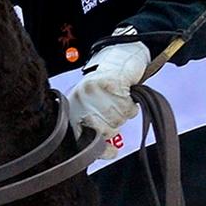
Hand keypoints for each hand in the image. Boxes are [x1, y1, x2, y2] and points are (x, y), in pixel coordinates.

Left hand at [67, 39, 150, 158]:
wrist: (120, 53)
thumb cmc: (108, 83)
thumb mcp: (94, 104)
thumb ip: (95, 127)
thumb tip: (108, 151)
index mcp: (73, 105)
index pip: (79, 136)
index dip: (97, 148)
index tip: (110, 151)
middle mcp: (81, 98)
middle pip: (103, 131)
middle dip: (113, 127)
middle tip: (115, 114)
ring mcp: (95, 91)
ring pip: (117, 120)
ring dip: (123, 114)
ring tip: (120, 99)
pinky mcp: (111, 84)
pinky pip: (127, 109)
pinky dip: (132, 106)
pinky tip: (126, 94)